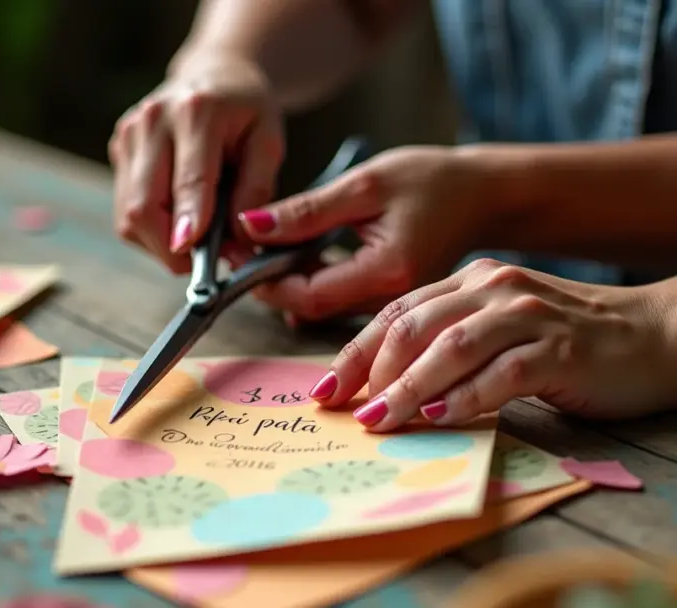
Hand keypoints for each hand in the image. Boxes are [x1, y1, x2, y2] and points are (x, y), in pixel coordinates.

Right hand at [109, 54, 283, 272]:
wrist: (213, 75)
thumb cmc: (246, 112)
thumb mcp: (268, 143)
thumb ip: (256, 192)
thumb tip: (239, 244)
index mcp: (197, 111)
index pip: (188, 181)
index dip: (188, 224)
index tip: (193, 258)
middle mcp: (152, 121)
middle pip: (143, 206)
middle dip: (170, 249)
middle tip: (203, 265)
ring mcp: (128, 136)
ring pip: (129, 217)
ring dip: (161, 244)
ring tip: (195, 239)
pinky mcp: (117, 151)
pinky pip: (125, 210)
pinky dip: (151, 230)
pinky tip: (177, 220)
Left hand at [238, 146, 498, 319]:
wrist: (485, 194)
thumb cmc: (433, 180)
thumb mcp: (365, 185)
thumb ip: (307, 210)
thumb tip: (250, 225)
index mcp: (387, 272)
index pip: (310, 295)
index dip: (268, 282)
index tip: (241, 255)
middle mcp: (391, 300)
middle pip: (311, 308)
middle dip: (272, 283)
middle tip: (246, 249)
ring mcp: (390, 305)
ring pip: (322, 307)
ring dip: (289, 282)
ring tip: (268, 246)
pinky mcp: (387, 300)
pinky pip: (338, 299)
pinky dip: (311, 280)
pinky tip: (300, 253)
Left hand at [306, 258, 676, 430]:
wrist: (653, 335)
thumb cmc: (563, 341)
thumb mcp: (495, 330)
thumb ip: (445, 345)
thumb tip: (382, 387)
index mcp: (469, 282)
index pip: (395, 314)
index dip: (354, 353)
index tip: (324, 391)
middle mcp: (491, 289)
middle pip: (413, 328)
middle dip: (371, 372)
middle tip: (347, 411)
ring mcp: (526, 315)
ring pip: (450, 349)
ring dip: (408, 388)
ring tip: (380, 419)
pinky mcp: (559, 348)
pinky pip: (501, 374)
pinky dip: (465, 398)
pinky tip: (438, 419)